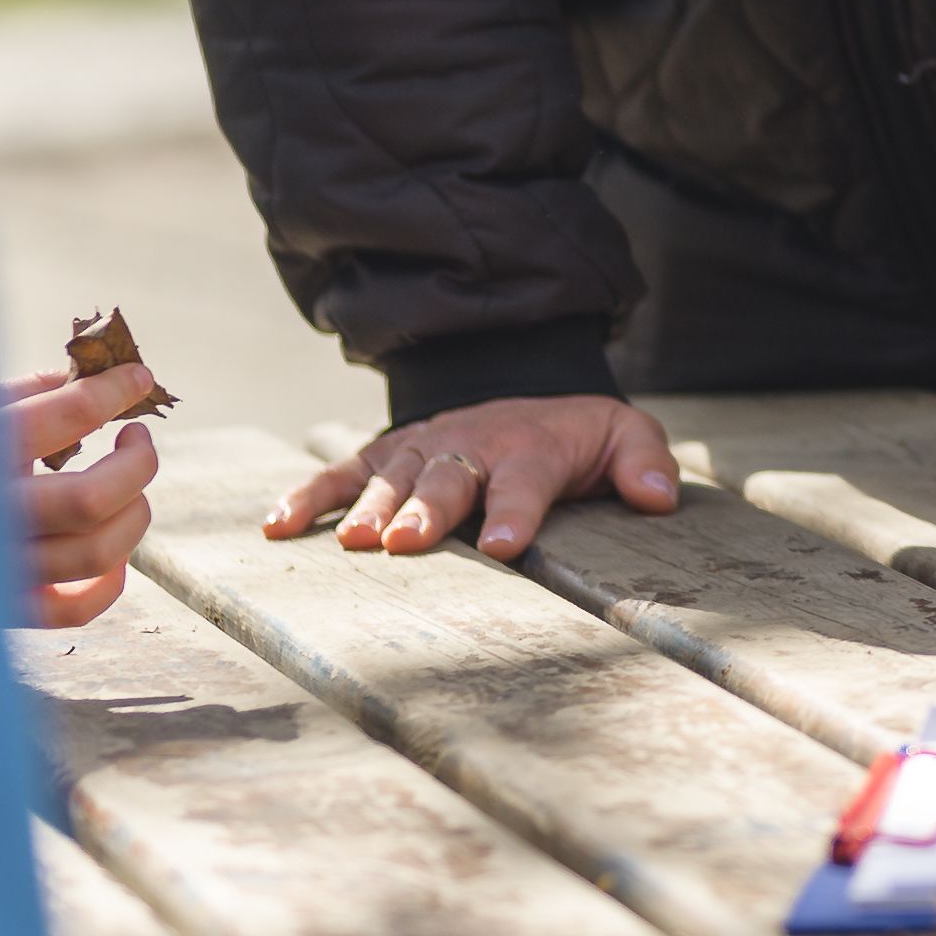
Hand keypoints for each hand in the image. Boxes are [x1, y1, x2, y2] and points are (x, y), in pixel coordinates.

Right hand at [1, 356, 168, 625]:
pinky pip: (76, 609)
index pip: (69, 413)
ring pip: (96, 554)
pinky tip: (109, 550)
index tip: (138, 378)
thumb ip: (20, 393)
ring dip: (134, 514)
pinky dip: (110, 580)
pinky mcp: (3, 612)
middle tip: (135, 439)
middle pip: (93, 499)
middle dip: (136, 463)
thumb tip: (85, 379)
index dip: (115, 390)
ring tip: (128, 487)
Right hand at [263, 397, 684, 561]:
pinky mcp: (386, 455)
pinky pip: (342, 473)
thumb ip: (646, 461)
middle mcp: (470, 444)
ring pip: (392, 477)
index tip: (503, 545)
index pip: (524, 481)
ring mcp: (422, 447)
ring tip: (350, 543)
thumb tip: (658, 495)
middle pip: (447, 479)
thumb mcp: (626, 436)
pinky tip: (277, 526)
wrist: (525, 391)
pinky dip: (308, 496)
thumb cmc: (578, 437)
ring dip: (370, 509)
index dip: (515, 511)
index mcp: (531, 447)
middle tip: (407, 543)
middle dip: (426, 510)